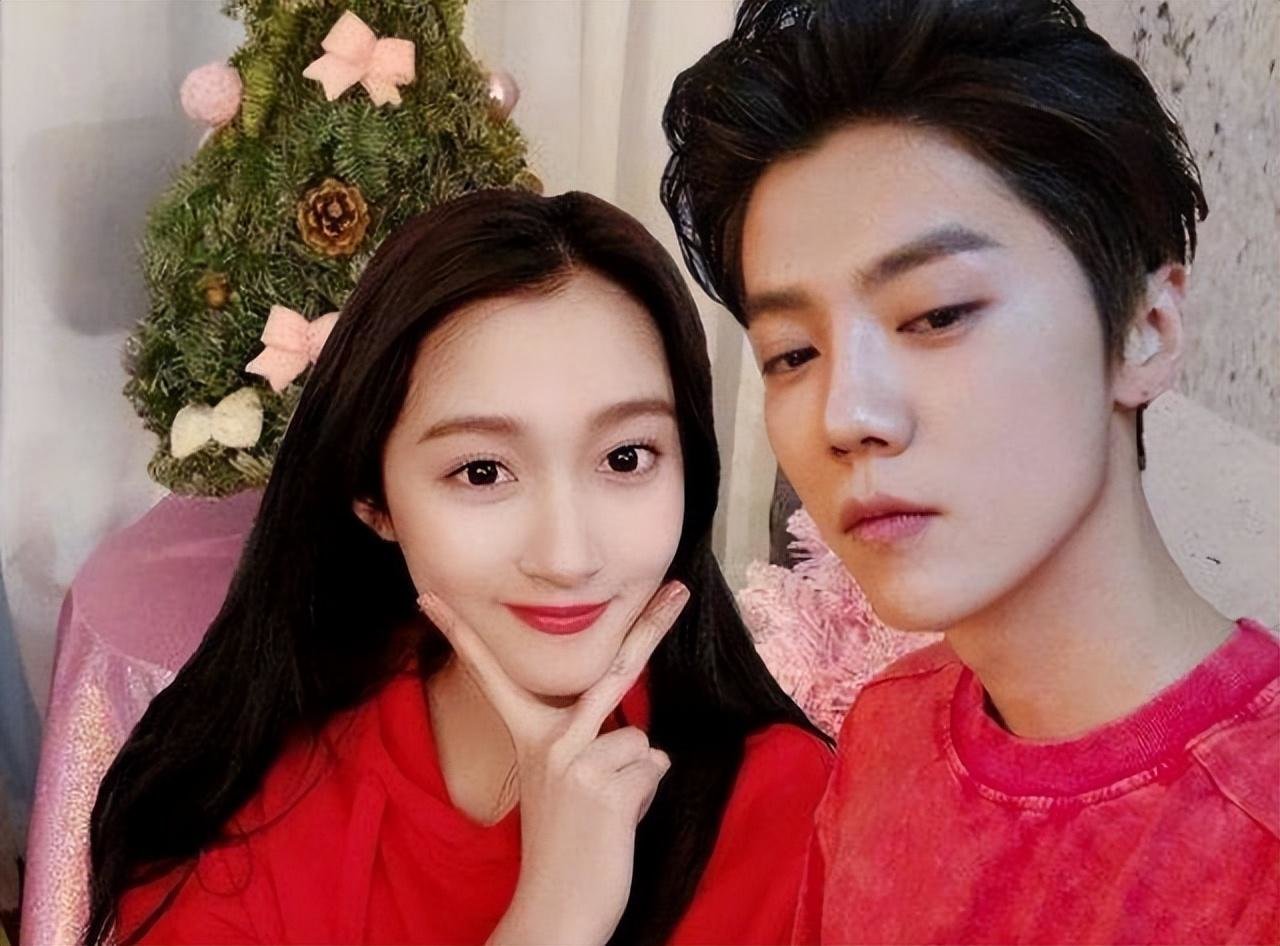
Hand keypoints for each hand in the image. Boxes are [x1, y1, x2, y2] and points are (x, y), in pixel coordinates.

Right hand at [417, 581, 689, 945]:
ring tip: (607, 809)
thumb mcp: (561, 783)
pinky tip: (618, 822)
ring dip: (637, 775)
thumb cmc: (566, 844)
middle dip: (650, 625)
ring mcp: (577, 761)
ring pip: (640, 740)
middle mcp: (550, 741)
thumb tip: (641, 740)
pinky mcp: (608, 786)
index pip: (493, 677)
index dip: (462, 636)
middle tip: (679, 589)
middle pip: (612, 669)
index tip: (430, 600)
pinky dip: (646, 794)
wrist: (558, 908)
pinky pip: (654, 767)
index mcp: (529, 737)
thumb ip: (586, 745)